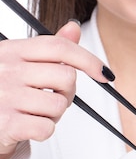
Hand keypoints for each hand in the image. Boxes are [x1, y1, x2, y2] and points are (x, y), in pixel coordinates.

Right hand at [0, 21, 111, 158]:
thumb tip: (73, 28)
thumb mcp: (20, 64)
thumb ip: (48, 49)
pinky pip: (47, 127)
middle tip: (49, 97)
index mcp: (10, 51)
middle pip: (66, 77)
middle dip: (67, 92)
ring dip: (54, 114)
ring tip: (34, 112)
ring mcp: (4, 95)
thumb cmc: (3, 93)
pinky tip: (28, 125)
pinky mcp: (6, 123)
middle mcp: (5, 69)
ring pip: (59, 104)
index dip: (88, 60)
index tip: (104, 73)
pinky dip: (44, 130)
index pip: (58, 47)